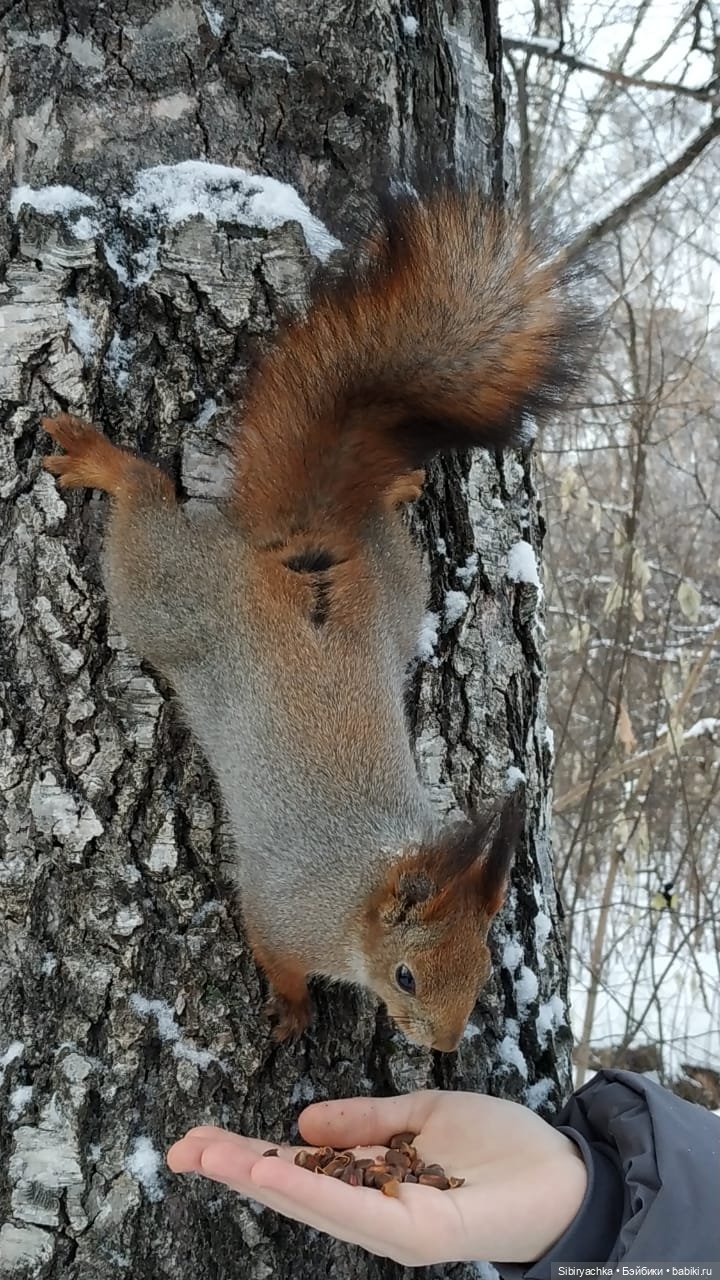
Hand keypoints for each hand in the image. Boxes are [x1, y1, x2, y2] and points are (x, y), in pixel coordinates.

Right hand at [167, 1090, 586, 1266]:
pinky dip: (311, 1193)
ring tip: (210, 1155)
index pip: (299, 1167)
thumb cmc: (500, 1148)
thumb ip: (366, 1120)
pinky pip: (357, 1213)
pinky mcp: (420, 1234)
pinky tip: (275, 1172)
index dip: (249, 1153)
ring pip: (313, 1202)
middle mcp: (374, 1207)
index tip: (199, 1137)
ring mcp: (393, 1223)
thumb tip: (301, 1122)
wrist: (567, 1172)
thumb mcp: (422, 1115)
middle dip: (236, 1167)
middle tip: (181, 1148)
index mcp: (373, 1177)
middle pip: (293, 1188)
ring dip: (259, 1178)